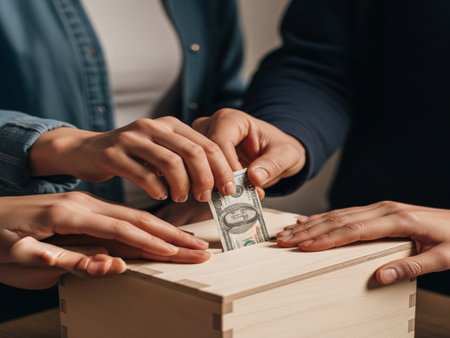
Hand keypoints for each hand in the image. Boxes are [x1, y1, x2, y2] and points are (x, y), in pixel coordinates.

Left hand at [0, 192, 209, 288]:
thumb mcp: (21, 256)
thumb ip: (68, 259)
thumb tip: (114, 263)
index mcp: (69, 214)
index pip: (122, 230)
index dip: (153, 243)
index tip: (180, 254)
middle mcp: (85, 205)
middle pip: (138, 220)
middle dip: (172, 236)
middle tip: (201, 248)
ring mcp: (87, 205)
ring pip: (135, 218)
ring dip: (166, 231)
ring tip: (191, 242)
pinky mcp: (87, 210)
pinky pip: (124, 219)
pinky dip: (148, 228)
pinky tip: (161, 234)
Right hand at [29, 117, 235, 201]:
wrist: (86, 150)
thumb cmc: (131, 156)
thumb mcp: (160, 150)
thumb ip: (185, 159)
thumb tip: (217, 182)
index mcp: (170, 124)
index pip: (207, 144)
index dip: (222, 168)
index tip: (228, 189)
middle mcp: (153, 126)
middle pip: (193, 152)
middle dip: (206, 178)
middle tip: (207, 197)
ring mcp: (132, 138)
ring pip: (171, 162)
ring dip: (182, 185)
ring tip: (182, 198)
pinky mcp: (113, 153)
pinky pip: (143, 173)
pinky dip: (157, 189)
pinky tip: (160, 196)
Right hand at [193, 109, 305, 193]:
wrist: (275, 155)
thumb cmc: (279, 148)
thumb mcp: (286, 155)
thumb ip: (272, 165)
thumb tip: (255, 177)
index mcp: (231, 119)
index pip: (220, 142)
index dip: (225, 168)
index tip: (234, 188)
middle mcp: (212, 126)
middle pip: (202, 152)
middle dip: (214, 177)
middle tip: (228, 197)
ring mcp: (202, 141)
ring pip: (196, 164)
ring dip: (209, 184)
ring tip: (227, 199)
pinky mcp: (201, 158)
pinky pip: (197, 173)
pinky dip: (208, 188)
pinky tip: (221, 199)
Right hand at [276, 201, 449, 284]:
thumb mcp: (445, 257)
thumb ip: (411, 267)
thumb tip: (380, 276)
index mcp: (397, 220)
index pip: (353, 230)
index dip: (326, 239)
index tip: (304, 246)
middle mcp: (384, 210)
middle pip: (338, 220)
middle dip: (308, 230)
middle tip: (284, 239)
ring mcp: (381, 208)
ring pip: (338, 214)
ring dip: (312, 223)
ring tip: (289, 231)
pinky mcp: (380, 210)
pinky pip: (346, 212)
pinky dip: (325, 217)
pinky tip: (311, 220)